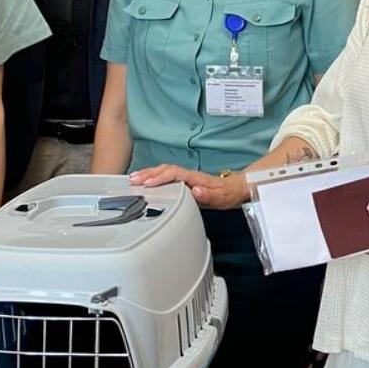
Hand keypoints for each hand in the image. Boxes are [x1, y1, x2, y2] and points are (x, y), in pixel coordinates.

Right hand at [129, 164, 249, 208]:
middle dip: (148, 174)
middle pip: (165, 169)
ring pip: (164, 171)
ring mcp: (186, 177)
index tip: (147, 183)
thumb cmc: (227, 194)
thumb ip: (208, 195)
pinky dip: (153, 177)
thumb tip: (196, 190)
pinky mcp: (184, 181)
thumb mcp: (221, 197)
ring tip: (133, 179)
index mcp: (195, 177)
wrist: (235, 189)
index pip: (174, 173)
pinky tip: (146, 182)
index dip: (160, 177)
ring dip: (148, 173)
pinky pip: (166, 176)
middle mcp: (189, 175)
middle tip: (133, 180)